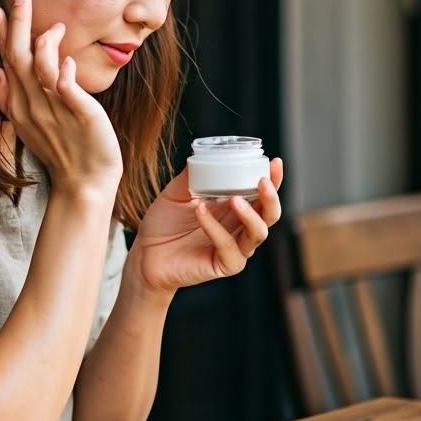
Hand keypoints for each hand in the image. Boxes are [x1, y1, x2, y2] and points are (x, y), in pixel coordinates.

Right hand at [0, 0, 122, 194]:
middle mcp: (32, 106)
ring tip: (52, 25)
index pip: (6, 62)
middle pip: (18, 59)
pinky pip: (66, 91)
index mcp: (20, 105)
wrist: (84, 183)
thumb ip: (9, 98)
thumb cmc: (62, 152)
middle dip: (17, 26)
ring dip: (42, 43)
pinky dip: (63, 73)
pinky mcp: (79, 116)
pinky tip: (65, 58)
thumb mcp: (27, 124)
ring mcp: (54, 111)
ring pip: (39, 70)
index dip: (0, 35)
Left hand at [127, 159, 283, 295]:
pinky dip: (215, 228)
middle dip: (271, 197)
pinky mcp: (224, 265)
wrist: (144, 254)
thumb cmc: (164, 223)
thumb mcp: (176, 193)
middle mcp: (240, 228)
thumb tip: (201, 155)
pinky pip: (228, 247)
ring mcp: (235, 249)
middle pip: (270, 215)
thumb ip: (191, 176)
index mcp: (235, 208)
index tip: (275, 162)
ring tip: (234, 199)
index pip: (263, 194)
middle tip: (261, 181)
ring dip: (250, 214)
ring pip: (258, 233)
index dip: (274, 179)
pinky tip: (200, 211)